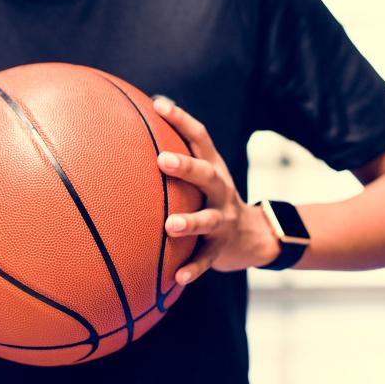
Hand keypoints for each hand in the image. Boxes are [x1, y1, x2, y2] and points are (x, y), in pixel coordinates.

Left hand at [152, 97, 279, 282]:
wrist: (253, 236)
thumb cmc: (209, 198)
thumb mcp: (200, 175)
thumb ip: (175, 157)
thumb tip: (132, 124)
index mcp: (212, 168)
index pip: (200, 137)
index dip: (181, 119)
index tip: (158, 104)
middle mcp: (221, 190)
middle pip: (207, 175)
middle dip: (186, 167)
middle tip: (162, 160)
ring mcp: (223, 220)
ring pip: (208, 220)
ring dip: (190, 222)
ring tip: (170, 225)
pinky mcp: (221, 248)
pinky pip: (206, 260)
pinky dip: (193, 269)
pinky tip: (176, 278)